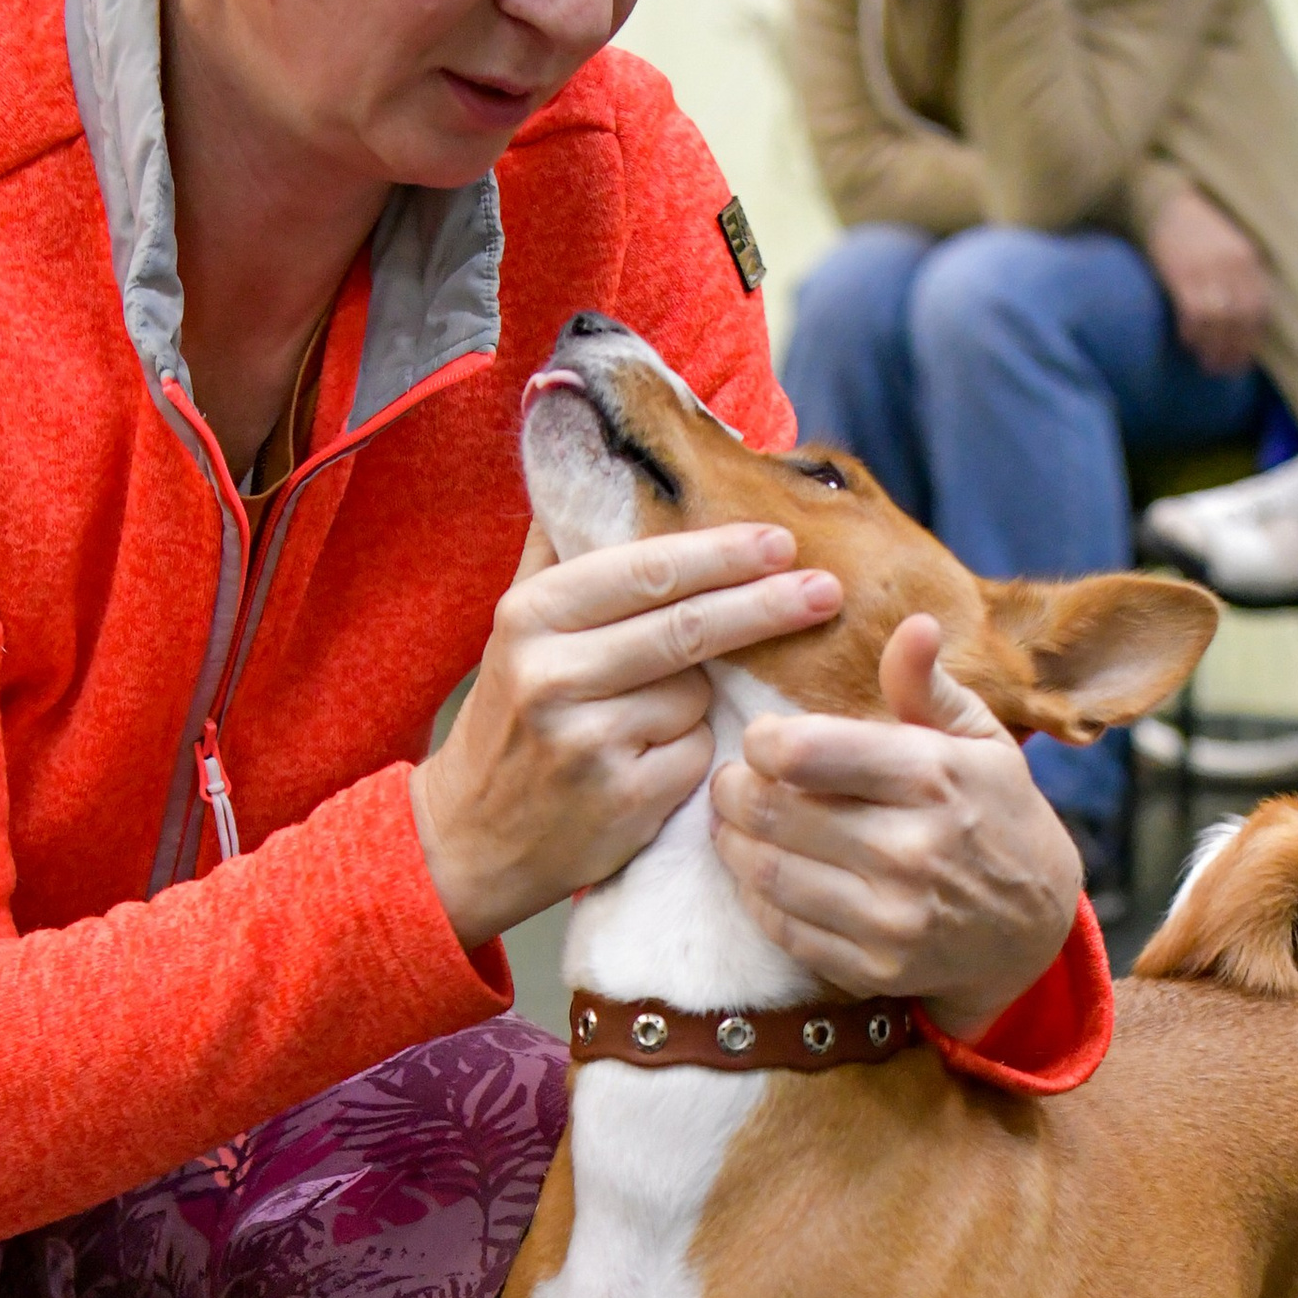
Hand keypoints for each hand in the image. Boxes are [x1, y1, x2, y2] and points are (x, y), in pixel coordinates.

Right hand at [412, 525, 842, 948]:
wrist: (470, 836)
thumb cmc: (512, 717)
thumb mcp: (516, 628)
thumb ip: (561, 551)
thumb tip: (608, 460)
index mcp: (531, 616)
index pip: (647, 570)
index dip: (722, 553)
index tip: (781, 541)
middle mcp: (553, 675)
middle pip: (689, 629)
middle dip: (766, 606)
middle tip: (826, 590)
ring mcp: (587, 742)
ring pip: (696, 696)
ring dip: (698, 701)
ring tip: (648, 718)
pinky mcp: (621, 801)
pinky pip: (696, 755)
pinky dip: (690, 754)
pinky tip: (650, 764)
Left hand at [709, 614, 1082, 1037]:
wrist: (1033, 929)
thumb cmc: (996, 816)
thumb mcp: (980, 741)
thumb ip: (930, 687)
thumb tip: (913, 625)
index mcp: (933, 776)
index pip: (806, 752)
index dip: (763, 741)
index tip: (763, 739)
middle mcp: (912, 850)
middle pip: (773, 810)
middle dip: (733, 789)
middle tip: (731, 780)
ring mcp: (891, 917)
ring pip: (767, 872)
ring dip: (733, 842)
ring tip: (734, 821)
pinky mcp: (872, 968)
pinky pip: (782, 927)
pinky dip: (755, 896)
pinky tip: (760, 871)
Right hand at [1144, 183, 1273, 374]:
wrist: (1166, 201)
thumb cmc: (1197, 227)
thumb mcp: (1229, 246)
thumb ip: (1240, 275)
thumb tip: (1242, 316)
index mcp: (1249, 258)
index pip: (1260, 307)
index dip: (1252, 338)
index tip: (1244, 359)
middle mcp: (1233, 264)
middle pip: (1241, 318)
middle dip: (1234, 349)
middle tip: (1224, 370)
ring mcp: (1208, 268)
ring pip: (1218, 320)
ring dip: (1212, 347)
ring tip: (1206, 363)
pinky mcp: (1182, 272)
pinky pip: (1193, 311)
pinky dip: (1192, 331)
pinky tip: (1187, 340)